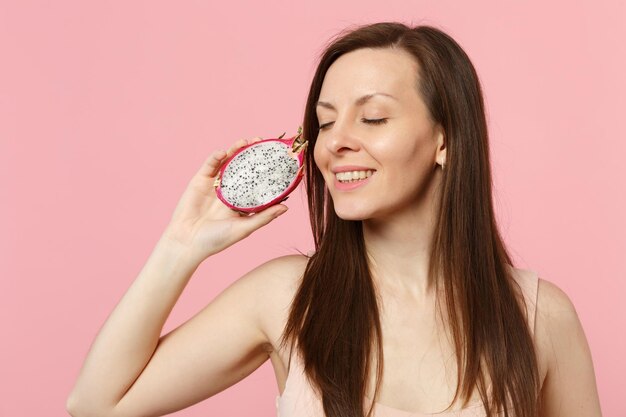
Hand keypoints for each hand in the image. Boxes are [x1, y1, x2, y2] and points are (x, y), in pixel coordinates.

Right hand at [161, 137, 288, 263]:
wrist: (187, 242)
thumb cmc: (216, 240)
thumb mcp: (243, 229)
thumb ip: (264, 217)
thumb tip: (286, 207)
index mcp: (242, 202)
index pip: (257, 182)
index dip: (266, 171)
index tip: (277, 159)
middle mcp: (230, 191)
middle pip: (244, 168)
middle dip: (252, 155)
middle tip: (262, 142)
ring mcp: (215, 185)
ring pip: (228, 163)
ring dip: (236, 150)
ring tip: (245, 141)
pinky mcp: (200, 181)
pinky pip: (209, 165)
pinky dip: (216, 157)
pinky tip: (223, 152)